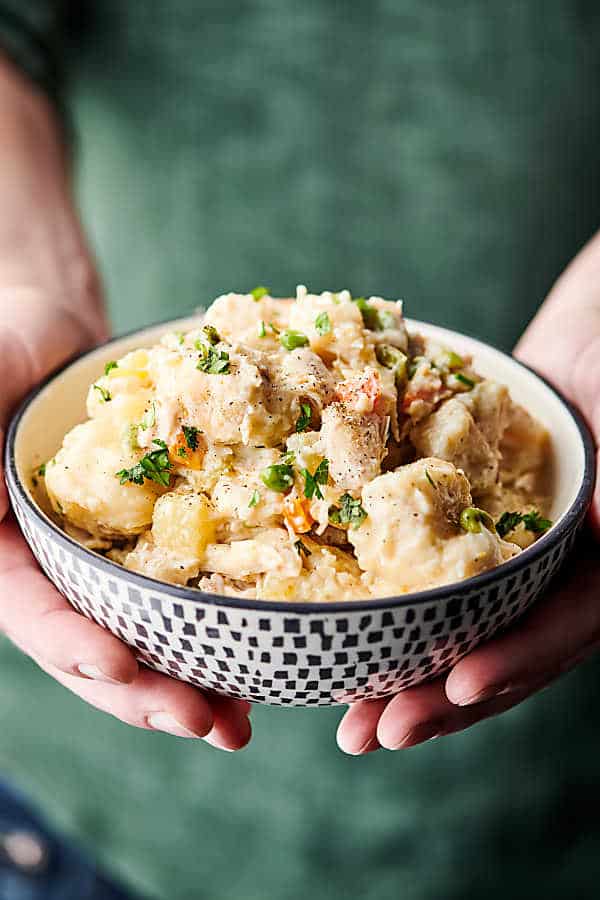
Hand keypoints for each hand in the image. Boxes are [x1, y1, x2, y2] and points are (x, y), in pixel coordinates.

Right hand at [0, 59, 250, 749]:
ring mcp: (105, 557)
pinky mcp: (152, 538)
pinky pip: (183, 589)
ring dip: (188, 680)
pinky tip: (257, 655)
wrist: (54, 330)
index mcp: (3, 550)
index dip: (73, 645)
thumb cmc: (1, 347)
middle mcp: (54, 566)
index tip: (124, 666)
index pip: (30, 611)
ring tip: (236, 722)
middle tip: (206, 722)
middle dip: (146, 691)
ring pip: (143, 635)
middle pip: (93, 646)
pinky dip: (215, 625)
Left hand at [337, 230, 599, 753]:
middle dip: (439, 696)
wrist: (586, 336)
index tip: (458, 685)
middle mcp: (553, 573)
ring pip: (458, 629)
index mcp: (598, 565)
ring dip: (406, 671)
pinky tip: (345, 632)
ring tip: (350, 714)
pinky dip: (392, 609)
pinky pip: (430, 580)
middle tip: (373, 732)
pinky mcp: (466, 532)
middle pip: (500, 649)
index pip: (562, 628)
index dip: (515, 661)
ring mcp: (507, 557)